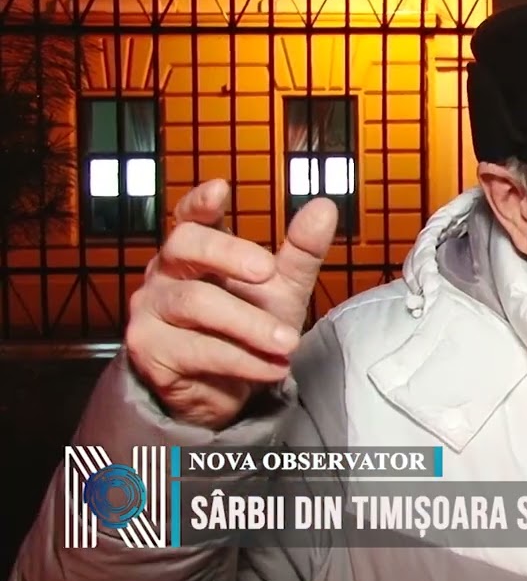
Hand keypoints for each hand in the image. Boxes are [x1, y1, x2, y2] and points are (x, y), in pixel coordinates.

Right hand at [124, 179, 337, 428]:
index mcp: (195, 250)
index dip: (201, 201)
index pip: (189, 216)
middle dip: (228, 253)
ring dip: (249, 324)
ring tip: (288, 342)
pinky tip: (274, 366)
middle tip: (268, 271)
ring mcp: (150, 309)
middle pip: (184, 245)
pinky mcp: (149, 350)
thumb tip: (324, 206)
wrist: (225, 391)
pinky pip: (197, 350)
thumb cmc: (249, 328)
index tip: (221, 188)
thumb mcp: (283, 288)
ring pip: (195, 303)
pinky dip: (243, 360)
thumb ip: (301, 251)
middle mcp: (165, 272)